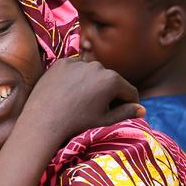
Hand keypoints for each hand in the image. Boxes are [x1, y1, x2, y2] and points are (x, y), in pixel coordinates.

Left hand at [22, 58, 144, 144]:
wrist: (43, 121)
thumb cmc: (76, 124)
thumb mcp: (104, 121)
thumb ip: (126, 113)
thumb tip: (142, 109)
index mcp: (112, 80)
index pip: (129, 91)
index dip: (129, 104)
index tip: (124, 112)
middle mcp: (97, 66)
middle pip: (111, 81)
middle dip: (110, 93)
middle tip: (101, 109)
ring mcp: (78, 62)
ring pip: (92, 73)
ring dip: (93, 84)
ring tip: (83, 101)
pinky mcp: (61, 62)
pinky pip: (75, 69)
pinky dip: (76, 78)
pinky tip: (69, 92)